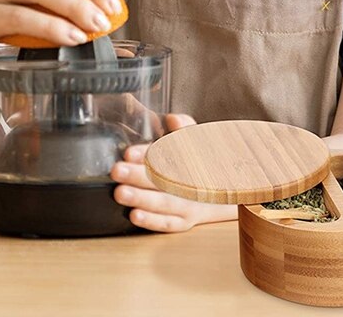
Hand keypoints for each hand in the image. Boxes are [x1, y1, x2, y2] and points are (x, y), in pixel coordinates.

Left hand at [111, 114, 227, 232]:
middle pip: (165, 179)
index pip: (170, 154)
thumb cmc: (203, 161)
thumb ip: (183, 127)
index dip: (149, 153)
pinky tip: (135, 215)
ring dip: (142, 198)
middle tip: (117, 170)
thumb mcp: (197, 139)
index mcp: (194, 159)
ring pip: (165, 202)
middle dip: (139, 175)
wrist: (225, 190)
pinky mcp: (185, 222)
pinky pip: (168, 223)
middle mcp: (193, 183)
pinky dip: (153, 221)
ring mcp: (190, 204)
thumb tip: (172, 118)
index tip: (129, 153)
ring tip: (121, 193)